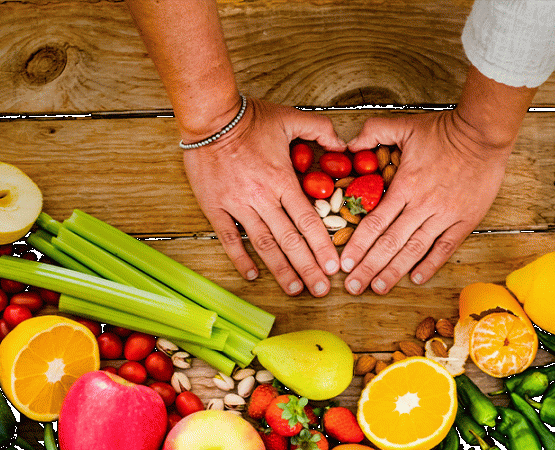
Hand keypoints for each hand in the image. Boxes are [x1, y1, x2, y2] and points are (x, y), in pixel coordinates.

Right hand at [183, 98, 345, 296]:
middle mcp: (262, 198)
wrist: (209, 118)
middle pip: (289, 240)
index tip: (334, 267)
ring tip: (295, 289)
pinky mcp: (214, 207)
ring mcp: (237, 205)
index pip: (308, 221)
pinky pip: (228, 238)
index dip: (322, 247)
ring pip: (263, 244)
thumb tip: (345, 143)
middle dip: (307, 268)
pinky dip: (240, 258)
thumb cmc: (250, 118)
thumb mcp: (291, 118)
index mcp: (282, 180)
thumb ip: (321, 129)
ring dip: (280, 269)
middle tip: (321, 290)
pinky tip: (252, 275)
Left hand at [339, 110, 513, 294]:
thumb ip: (373, 132)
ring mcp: (445, 215)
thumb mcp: (403, 125)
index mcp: (405, 185)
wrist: (484, 133)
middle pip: (390, 243)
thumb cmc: (443, 130)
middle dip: (369, 267)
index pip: (375, 222)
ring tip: (377, 288)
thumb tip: (347, 144)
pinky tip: (415, 279)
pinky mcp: (465, 220)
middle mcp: (422, 205)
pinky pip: (445, 247)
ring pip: (415, 250)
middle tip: (353, 286)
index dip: (358, 245)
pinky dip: (431, 265)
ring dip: (394, 272)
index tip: (344, 263)